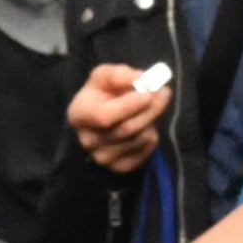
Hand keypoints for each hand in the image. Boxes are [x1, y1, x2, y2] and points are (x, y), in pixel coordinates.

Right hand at [66, 60, 169, 174]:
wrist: (100, 117)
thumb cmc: (102, 94)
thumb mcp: (104, 76)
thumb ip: (119, 75)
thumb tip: (140, 79)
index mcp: (79, 115)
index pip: (104, 116)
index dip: (128, 105)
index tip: (147, 92)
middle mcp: (88, 140)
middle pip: (126, 128)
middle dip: (150, 109)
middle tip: (163, 93)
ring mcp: (103, 157)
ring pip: (139, 139)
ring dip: (152, 121)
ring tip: (150, 108)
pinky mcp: (119, 167)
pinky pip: (145, 153)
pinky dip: (151, 138)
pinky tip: (145, 127)